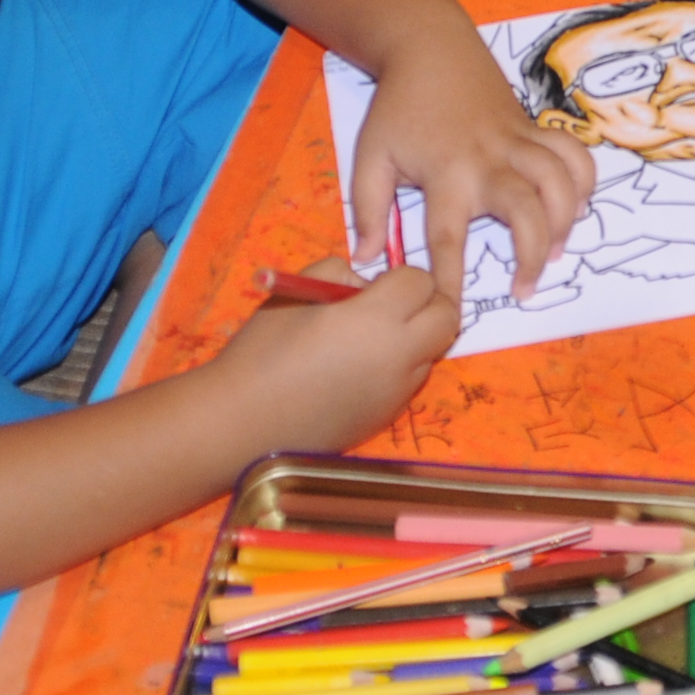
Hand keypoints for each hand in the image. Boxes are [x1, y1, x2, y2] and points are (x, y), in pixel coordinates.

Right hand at [205, 256, 462, 453]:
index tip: (377, 283)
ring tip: (370, 338)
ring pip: (432, 350)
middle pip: (447, 317)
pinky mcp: (389, 416)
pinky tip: (358, 370)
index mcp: (376, 317)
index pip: (422, 282)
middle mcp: (399, 354)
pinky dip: (398, 367)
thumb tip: (367, 286)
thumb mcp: (296, 289)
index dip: (402, 276)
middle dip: (429, 303)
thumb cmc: (264, 349)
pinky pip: (410, 380)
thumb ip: (340, 274)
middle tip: (395, 303)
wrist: (246, 421)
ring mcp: (398, 390)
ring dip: (415, 336)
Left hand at [345, 25, 593, 294]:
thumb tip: (368, 259)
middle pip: (525, 213)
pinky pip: (574, 153)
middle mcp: (487, 161)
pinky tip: (574, 206)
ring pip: (560, 183)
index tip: (452, 313)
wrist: (430, 47)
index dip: (451, 281)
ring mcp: (517, 142)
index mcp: (445, 174)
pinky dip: (583, 180)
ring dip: (564, 221)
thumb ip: (367, 209)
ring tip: (554, 251)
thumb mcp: (370, 156)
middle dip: (531, 256)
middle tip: (525, 288)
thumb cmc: (397, 107)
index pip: (447, 240)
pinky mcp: (534, 128)